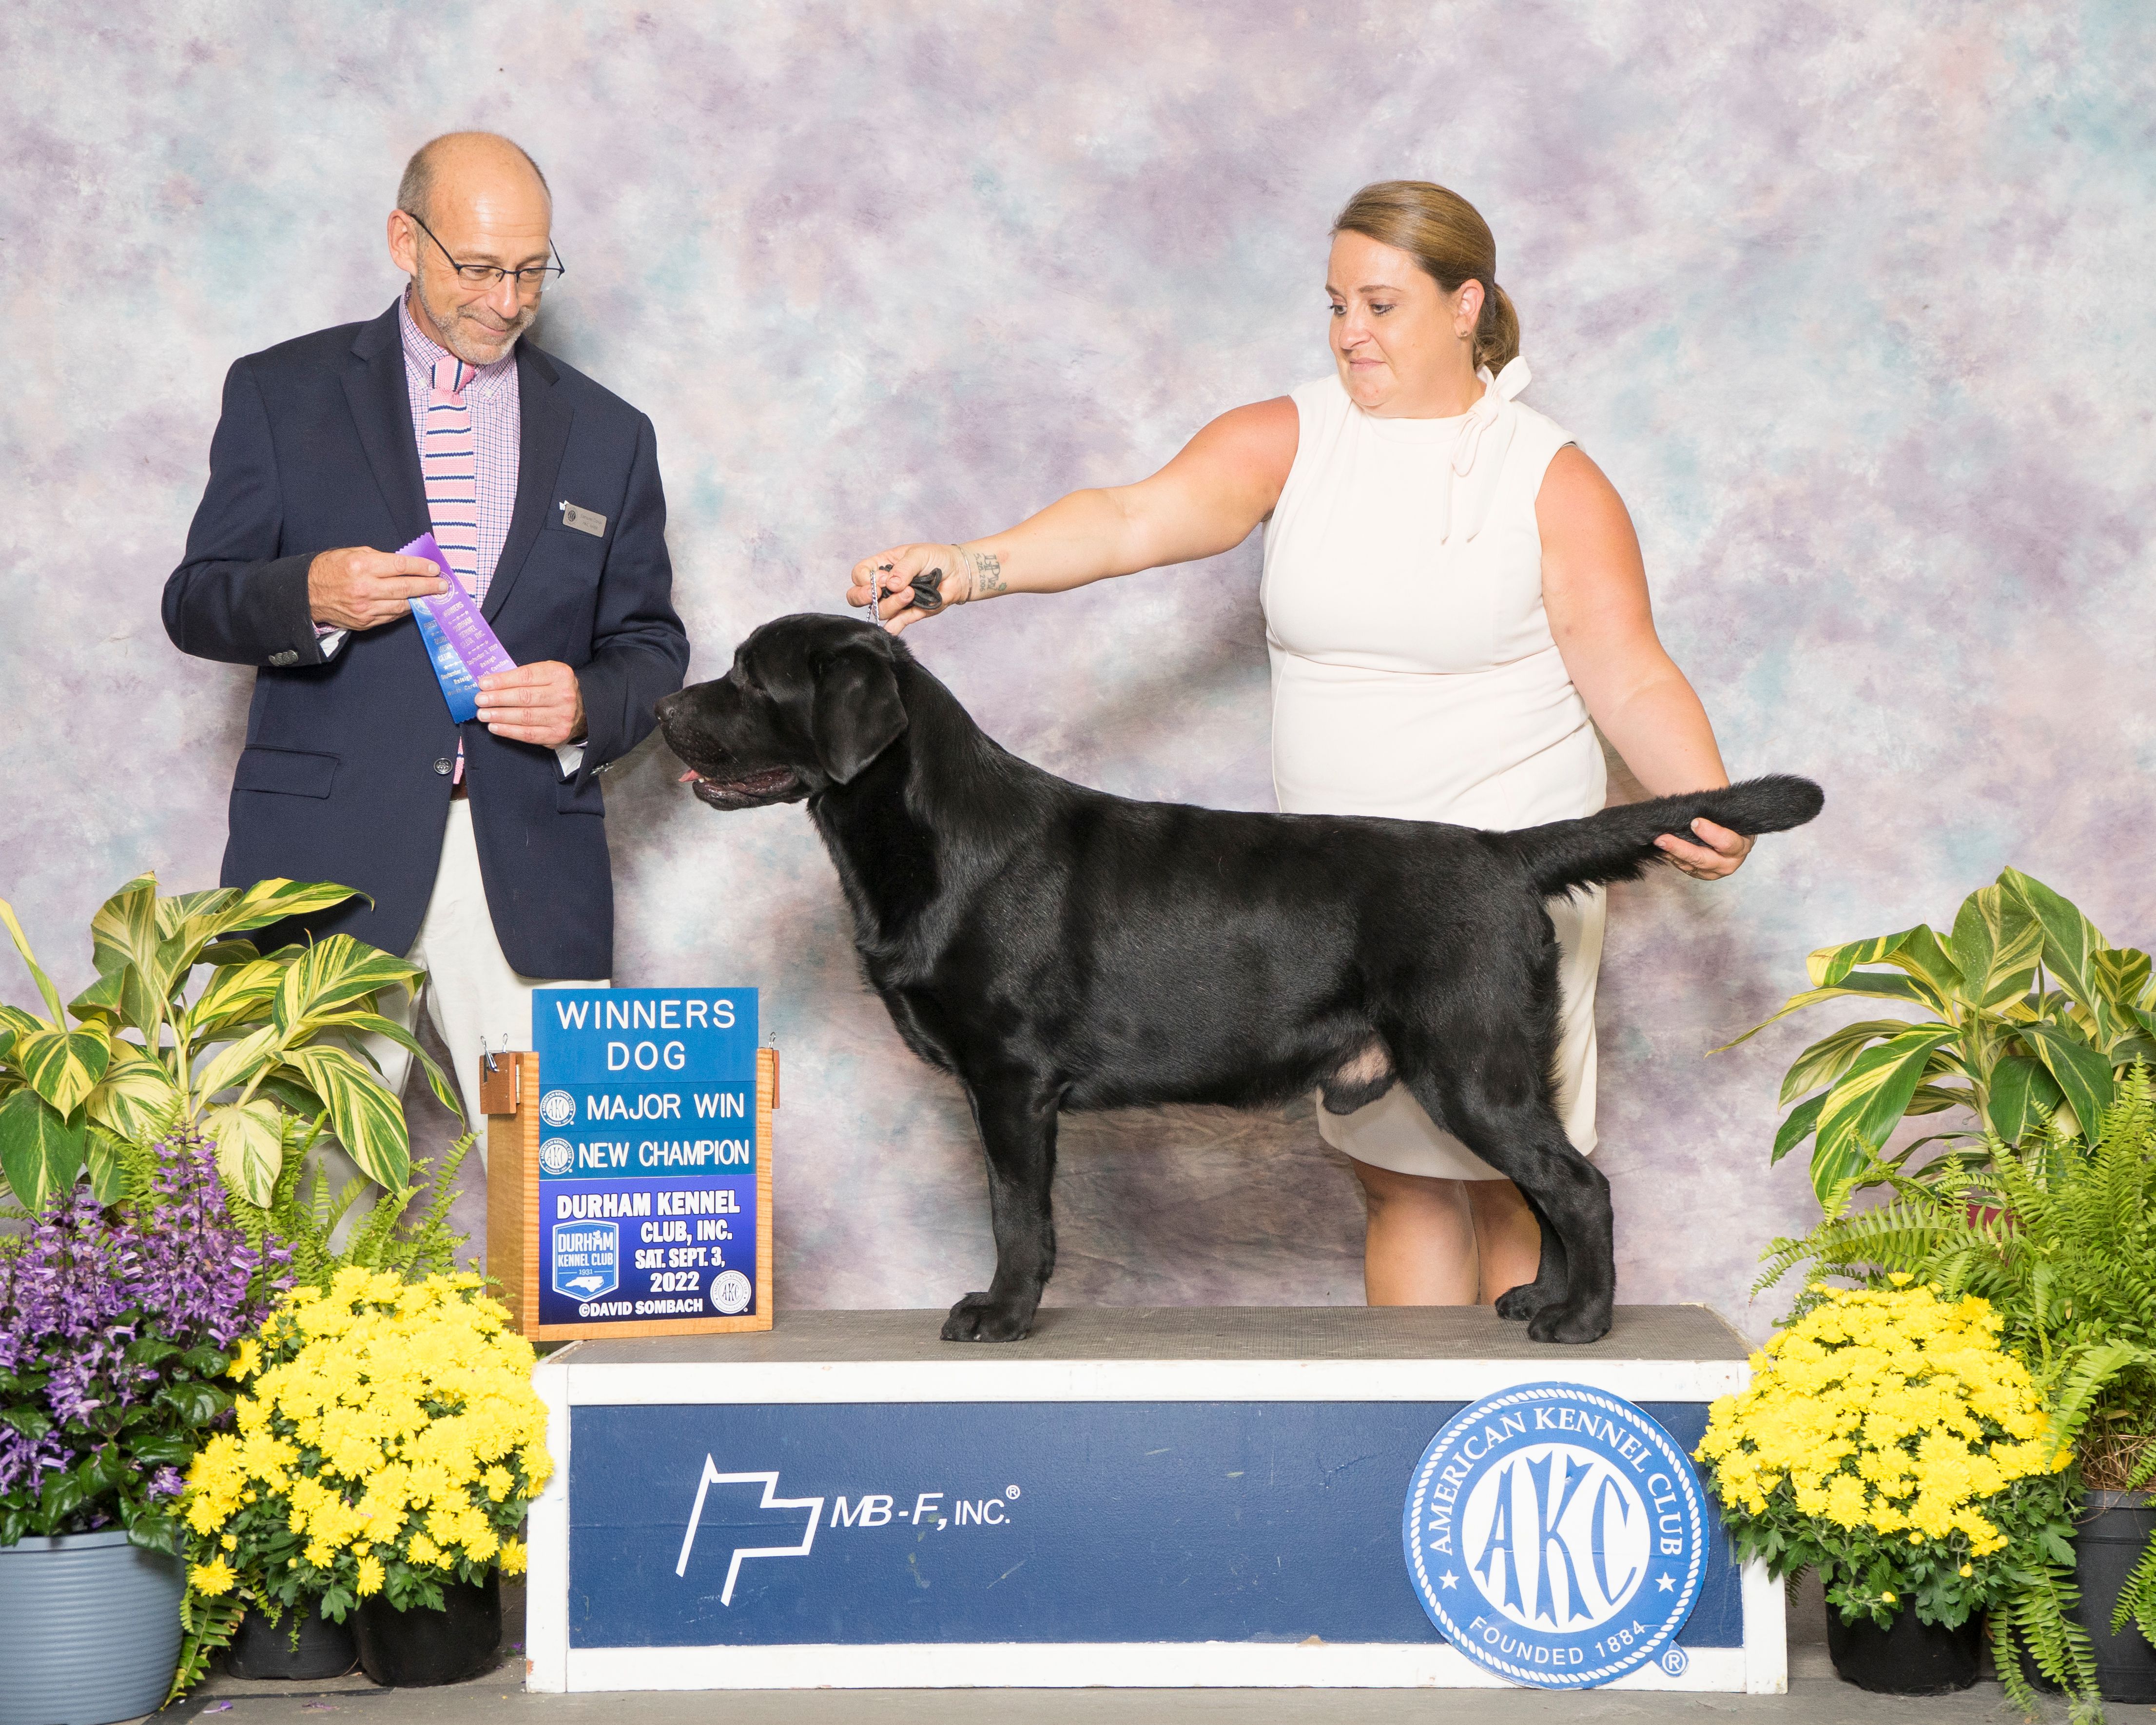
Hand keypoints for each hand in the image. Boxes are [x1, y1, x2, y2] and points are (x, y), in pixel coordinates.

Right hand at [307, 546, 449, 630]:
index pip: (400, 566)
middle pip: (405, 587)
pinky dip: (404, 610)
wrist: (305, 593)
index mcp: (361, 566)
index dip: (421, 567)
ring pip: (401, 605)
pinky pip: (391, 616)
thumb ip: (379, 559)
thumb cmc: (329, 569)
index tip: (435, 569)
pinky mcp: (364, 622)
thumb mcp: (351, 553)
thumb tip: (405, 565)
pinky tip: (413, 605)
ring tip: (433, 596)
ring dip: (420, 600)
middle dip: (428, 587)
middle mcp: (365, 588)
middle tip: (443, 586)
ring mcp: (365, 607)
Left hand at [475, 662, 585, 748]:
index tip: (484, 683)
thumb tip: (491, 683)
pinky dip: (509, 731)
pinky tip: (495, 727)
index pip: (526, 677)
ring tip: (483, 714)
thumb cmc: (556, 688)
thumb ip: (524, 675)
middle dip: (498, 699)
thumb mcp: (546, 673)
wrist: (582, 709)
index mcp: (560, 674)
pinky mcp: (557, 734)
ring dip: (500, 716)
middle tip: (480, 700)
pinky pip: (528, 734)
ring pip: (525, 717)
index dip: (502, 681)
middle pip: (524, 697)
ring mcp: (562, 717)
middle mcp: (563, 695)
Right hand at [846, 542, 1003, 632]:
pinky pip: (895, 625)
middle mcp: (884, 585)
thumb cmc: (937, 557)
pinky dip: (893, 627)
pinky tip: (893, 627)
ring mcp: (895, 601)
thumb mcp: (918, 555)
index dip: (865, 579)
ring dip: (893, 603)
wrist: (959, 572)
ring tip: (912, 592)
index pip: (859, 574)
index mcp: (881, 566)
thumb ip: (903, 568)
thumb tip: (891, 584)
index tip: (884, 577)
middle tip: (878, 592)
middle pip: (858, 597)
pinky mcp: (908, 614)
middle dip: (864, 596)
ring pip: (880, 611)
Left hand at [1655, 817, 1752, 880]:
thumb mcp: (1726, 813)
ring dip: (1672, 853)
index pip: (1726, 842)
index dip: (1711, 833)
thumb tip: (1692, 806)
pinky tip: (1662, 848)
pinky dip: (1672, 857)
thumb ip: (1713, 812)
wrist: (1728, 831)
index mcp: (1740, 845)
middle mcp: (1729, 862)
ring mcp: (1714, 871)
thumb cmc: (1726, 819)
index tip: (1695, 821)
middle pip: (1702, 859)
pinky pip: (1684, 867)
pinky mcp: (1701, 874)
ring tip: (1657, 841)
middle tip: (1662, 838)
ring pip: (1690, 865)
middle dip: (1680, 848)